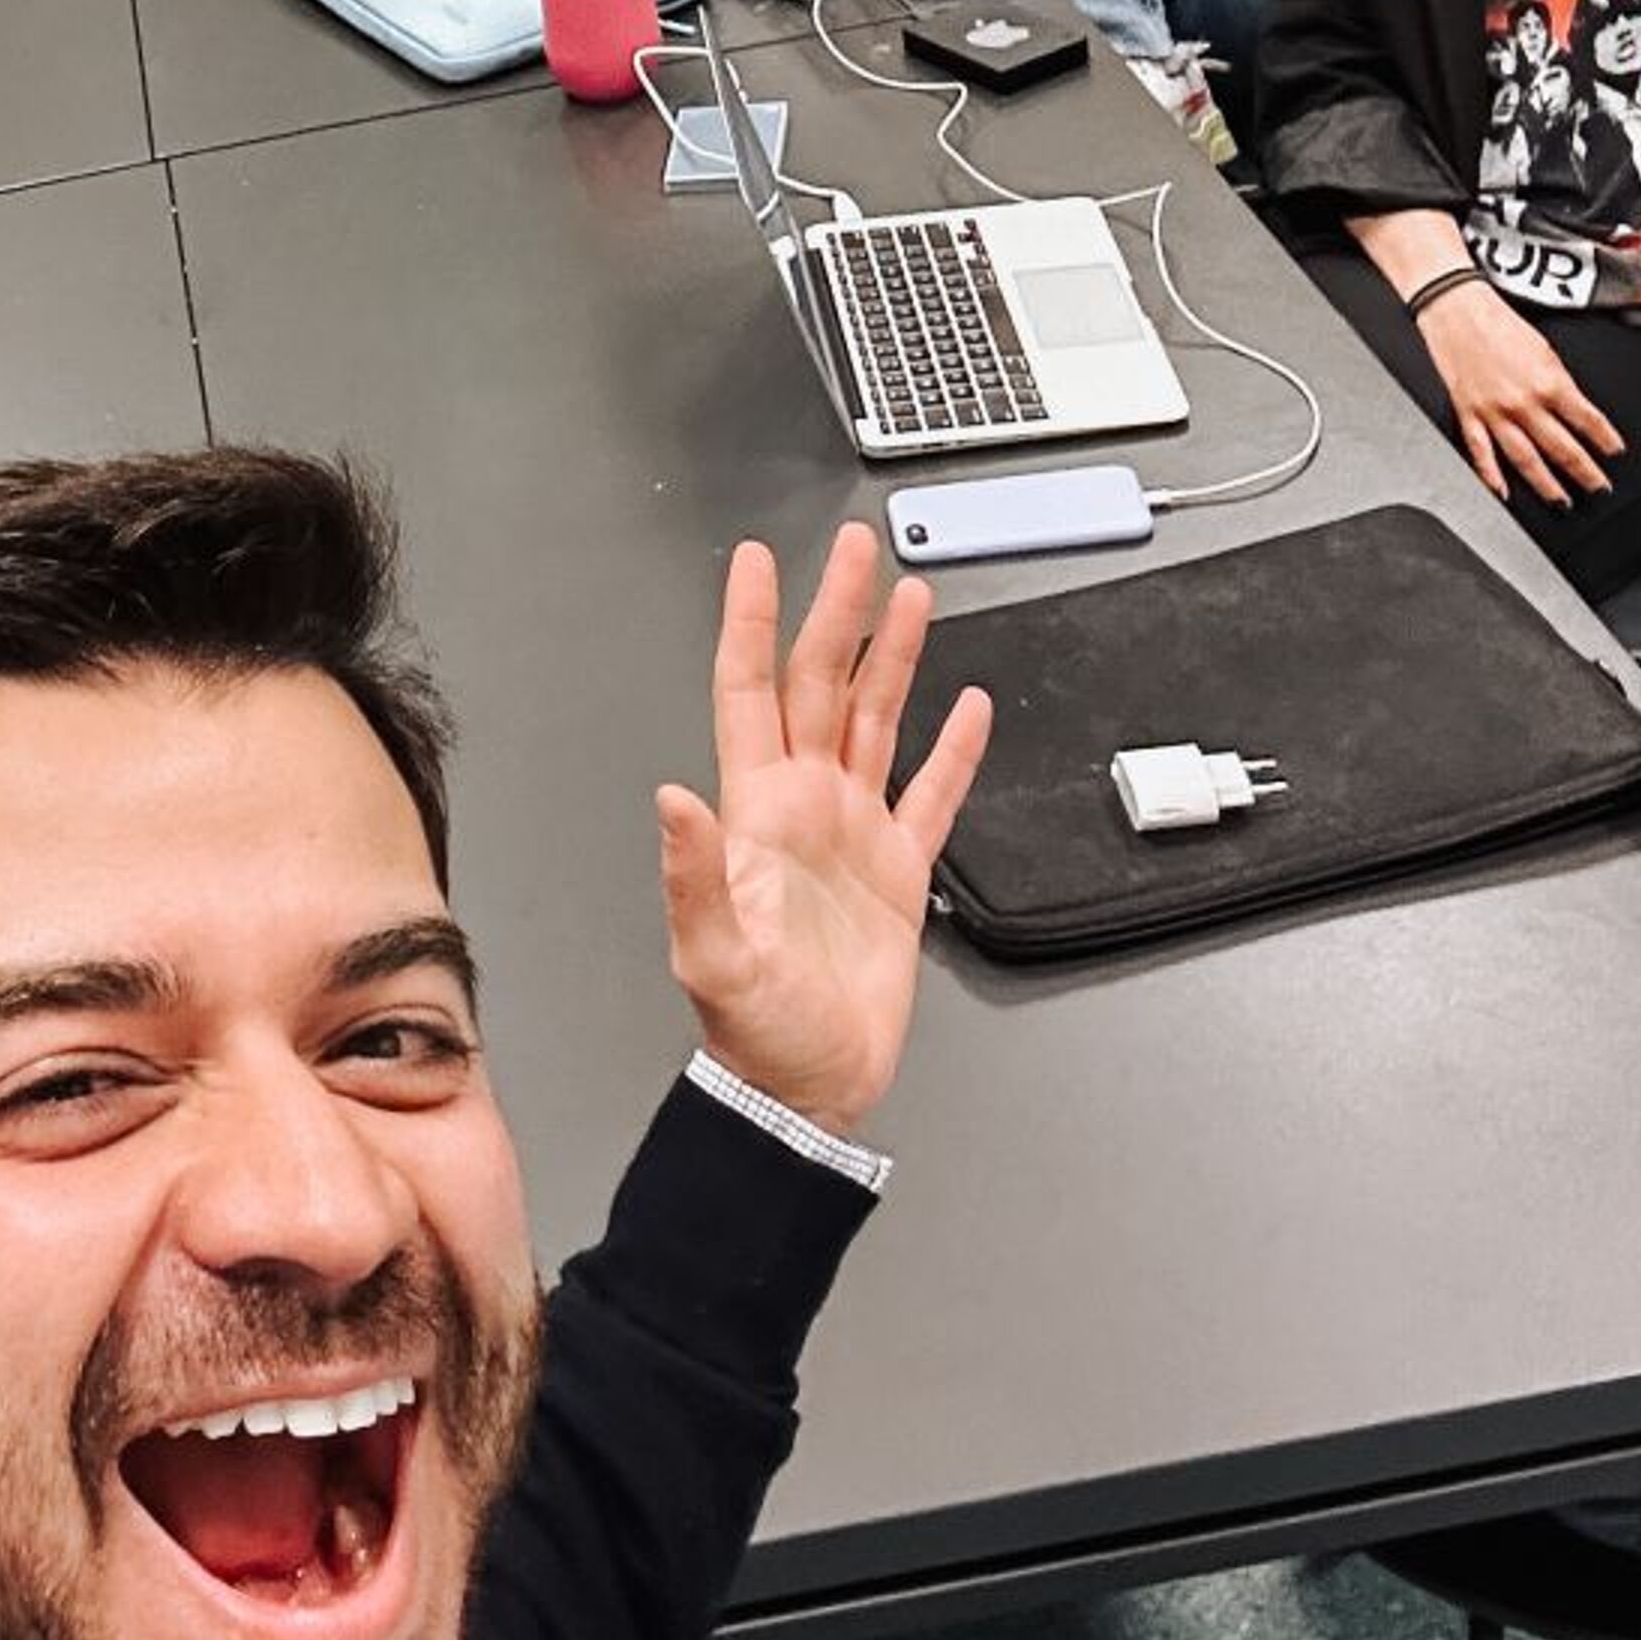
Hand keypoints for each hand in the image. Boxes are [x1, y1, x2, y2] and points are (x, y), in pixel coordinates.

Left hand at [652, 531, 991, 1134]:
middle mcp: (803, 807)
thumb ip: (692, 874)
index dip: (751, 625)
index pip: (749, 693)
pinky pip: (930, 796)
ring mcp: (852, 834)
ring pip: (875, 721)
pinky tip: (968, 709)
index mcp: (757, 812)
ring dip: (893, 660)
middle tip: (853, 549)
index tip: (759, 563)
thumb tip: (671, 801)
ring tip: (912, 598)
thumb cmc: (751, 1031)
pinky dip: (952, 751)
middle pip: (820, 684)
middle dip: (837, 614)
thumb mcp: (711, 954)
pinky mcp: (896, 873)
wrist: (806, 1090)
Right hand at [1414, 277, 1627, 511]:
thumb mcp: (1545, 348)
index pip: (1588, 421)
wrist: (1457, 309)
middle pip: (1562, 448)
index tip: (1615, 454)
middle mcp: (1524, 403)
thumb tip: (1576, 411)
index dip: (1606, 440)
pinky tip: (1503, 492)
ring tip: (1562, 501)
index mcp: (1549, 383)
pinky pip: (1481, 453)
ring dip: (1547, 485)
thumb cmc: (1499, 322)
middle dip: (1585, 473)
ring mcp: (1495, 413)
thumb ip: (1561, 382)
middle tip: (1598, 488)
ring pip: (1526, 459)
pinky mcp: (1468, 414)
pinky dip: (1491, 477)